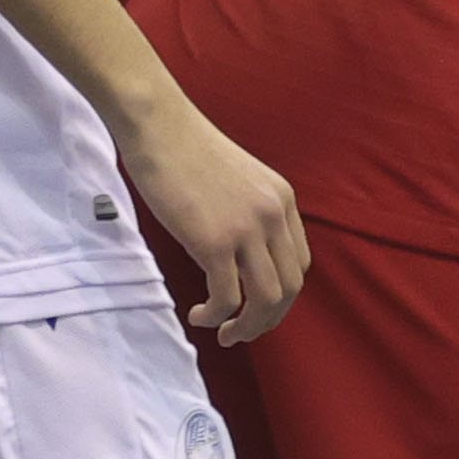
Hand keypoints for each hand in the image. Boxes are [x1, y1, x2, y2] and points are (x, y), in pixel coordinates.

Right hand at [120, 98, 310, 344]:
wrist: (158, 125)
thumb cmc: (185, 150)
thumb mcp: (238, 179)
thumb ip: (248, 211)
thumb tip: (241, 254)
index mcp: (282, 198)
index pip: (299, 263)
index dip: (281, 294)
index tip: (255, 306)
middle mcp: (273, 214)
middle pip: (290, 287)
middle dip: (267, 319)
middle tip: (240, 330)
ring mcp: (247, 228)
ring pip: (266, 300)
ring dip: (247, 327)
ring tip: (224, 333)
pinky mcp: (215, 241)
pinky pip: (227, 298)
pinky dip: (215, 316)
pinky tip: (198, 314)